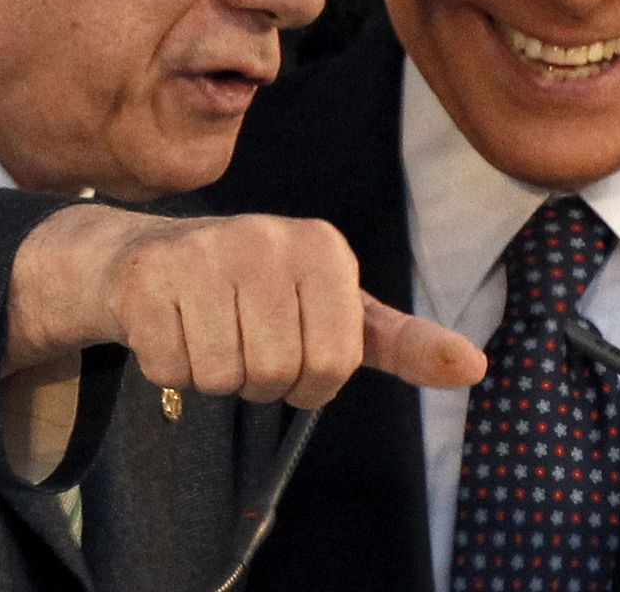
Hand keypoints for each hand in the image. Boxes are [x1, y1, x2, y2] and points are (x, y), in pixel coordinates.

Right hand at [8, 204, 484, 406]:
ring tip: (207, 328)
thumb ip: (402, 342)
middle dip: (259, 381)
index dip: (311, 381)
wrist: (144, 259)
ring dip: (213, 375)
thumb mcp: (334, 309)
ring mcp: (203, 252)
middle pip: (275, 375)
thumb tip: (474, 367)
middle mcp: (266, 236)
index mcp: (322, 246)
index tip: (295, 350)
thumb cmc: (253, 291)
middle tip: (242, 340)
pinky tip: (171, 325)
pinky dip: (169, 367)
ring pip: (222, 377)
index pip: (334, 363)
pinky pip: (171, 370)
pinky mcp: (148, 278)